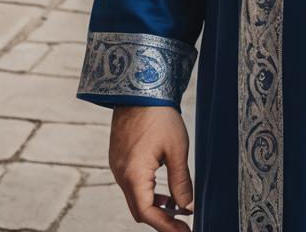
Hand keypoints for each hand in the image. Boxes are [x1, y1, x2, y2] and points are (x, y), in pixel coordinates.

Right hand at [109, 105, 193, 230]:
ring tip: (177, 208)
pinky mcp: (118, 158)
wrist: (140, 88)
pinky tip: (163, 189)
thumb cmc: (160, 117)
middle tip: (183, 224)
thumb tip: (187, 207)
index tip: (184, 231)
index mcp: (134, 175)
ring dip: (154, 205)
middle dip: (161, 219)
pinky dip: (147, 191)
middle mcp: (120, 174)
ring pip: (134, 197)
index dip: (166, 226)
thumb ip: (181, 181)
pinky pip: (131, 184)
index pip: (148, 214)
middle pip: (139, 210)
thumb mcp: (176, 150)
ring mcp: (117, 166)